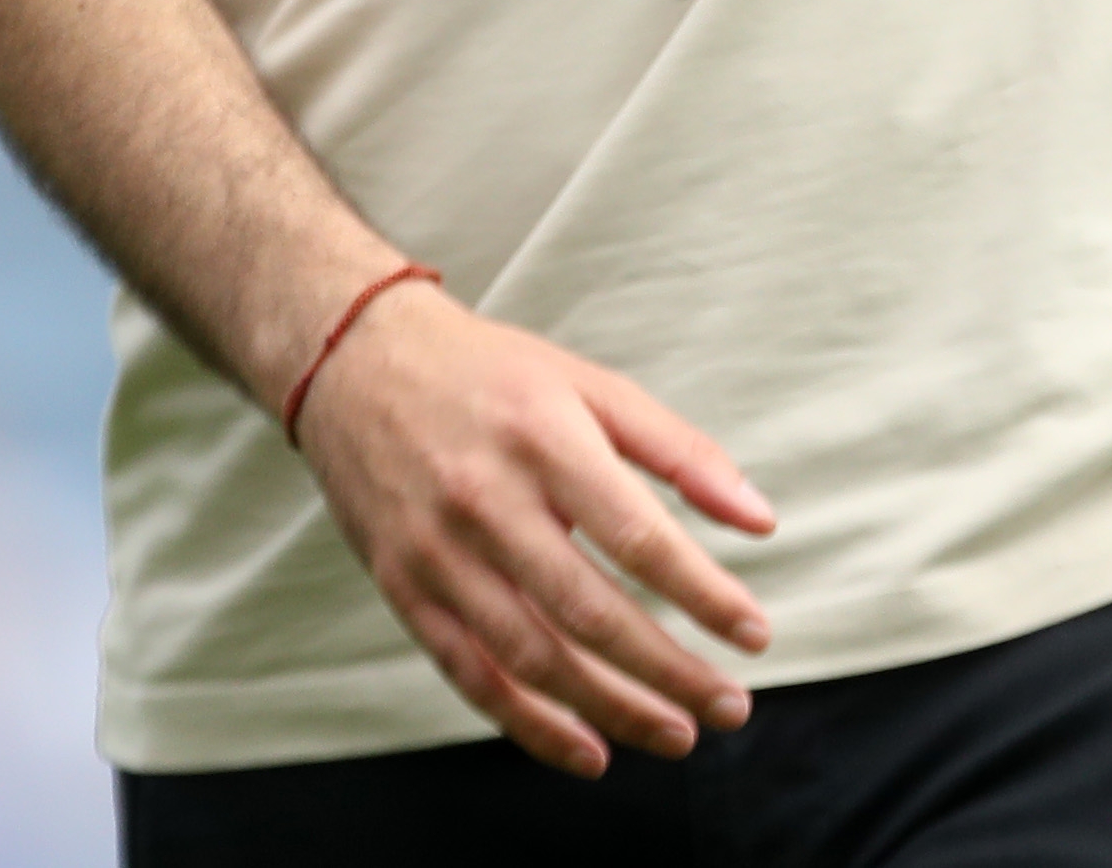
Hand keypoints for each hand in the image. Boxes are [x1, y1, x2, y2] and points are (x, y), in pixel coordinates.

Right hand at [290, 285, 778, 776]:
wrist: (352, 361)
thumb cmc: (489, 373)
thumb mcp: (590, 383)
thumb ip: (680, 450)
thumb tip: (760, 519)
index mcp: (544, 437)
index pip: (638, 535)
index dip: (703, 595)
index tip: (754, 635)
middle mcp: (487, 499)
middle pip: (590, 610)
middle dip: (669, 671)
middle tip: (730, 706)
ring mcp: (438, 551)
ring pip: (533, 656)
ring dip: (613, 708)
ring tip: (677, 734)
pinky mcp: (404, 587)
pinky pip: (471, 674)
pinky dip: (531, 724)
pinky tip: (589, 750)